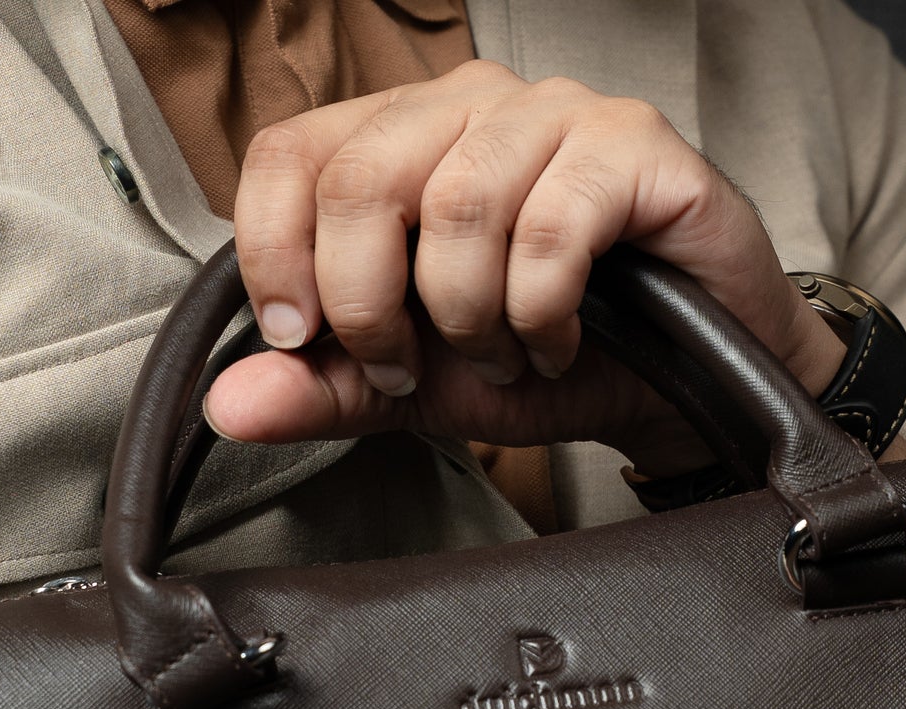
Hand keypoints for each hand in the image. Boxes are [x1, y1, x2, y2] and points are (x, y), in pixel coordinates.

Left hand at [203, 62, 855, 475]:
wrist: (677, 384)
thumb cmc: (551, 361)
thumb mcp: (418, 387)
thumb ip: (325, 388)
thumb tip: (228, 404)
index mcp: (402, 140)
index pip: (291, 155)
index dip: (276, 256)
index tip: (305, 341)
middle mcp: (472, 107)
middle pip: (361, 177)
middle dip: (371, 307)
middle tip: (411, 367)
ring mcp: (556, 115)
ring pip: (458, 205)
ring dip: (471, 319)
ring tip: (503, 358)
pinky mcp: (634, 145)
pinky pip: (551, 227)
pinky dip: (541, 314)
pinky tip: (556, 341)